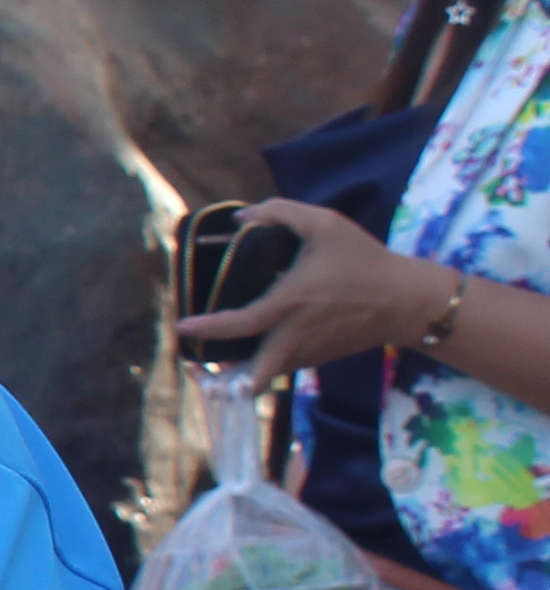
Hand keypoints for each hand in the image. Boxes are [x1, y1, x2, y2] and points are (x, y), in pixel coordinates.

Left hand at [176, 198, 457, 384]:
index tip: (182, 327)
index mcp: (289, 303)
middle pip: (249, 375)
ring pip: (262, 375)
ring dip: (237, 372)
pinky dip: (261, 365)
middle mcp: (294, 336)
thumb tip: (241, 219)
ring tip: (215, 358)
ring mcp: (306, 354)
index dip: (207, 329)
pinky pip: (279, 369)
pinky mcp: (317, 361)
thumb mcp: (325, 224)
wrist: (407, 301)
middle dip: (219, 377)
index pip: (239, 324)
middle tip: (195, 362)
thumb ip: (280, 212)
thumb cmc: (364, 260)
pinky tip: (249, 349)